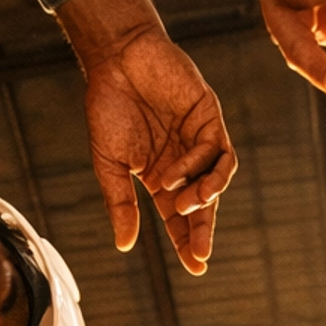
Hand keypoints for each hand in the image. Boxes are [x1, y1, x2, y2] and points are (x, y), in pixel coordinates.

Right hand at [81, 30, 235, 273]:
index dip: (187, 242)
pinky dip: (202, 166)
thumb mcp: (110, 164)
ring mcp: (199, 139)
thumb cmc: (108, 106)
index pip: (180, 218)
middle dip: (202, 230)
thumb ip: (120, 204)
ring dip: (205, 197)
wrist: (116, 58)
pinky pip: (217, 149)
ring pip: (216, 179)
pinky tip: (180, 173)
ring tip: (188, 207)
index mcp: (161, 178)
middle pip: (203, 205)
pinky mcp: (209, 116)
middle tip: (199, 252)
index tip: (195, 267)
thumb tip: (125, 245)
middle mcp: (184, 162)